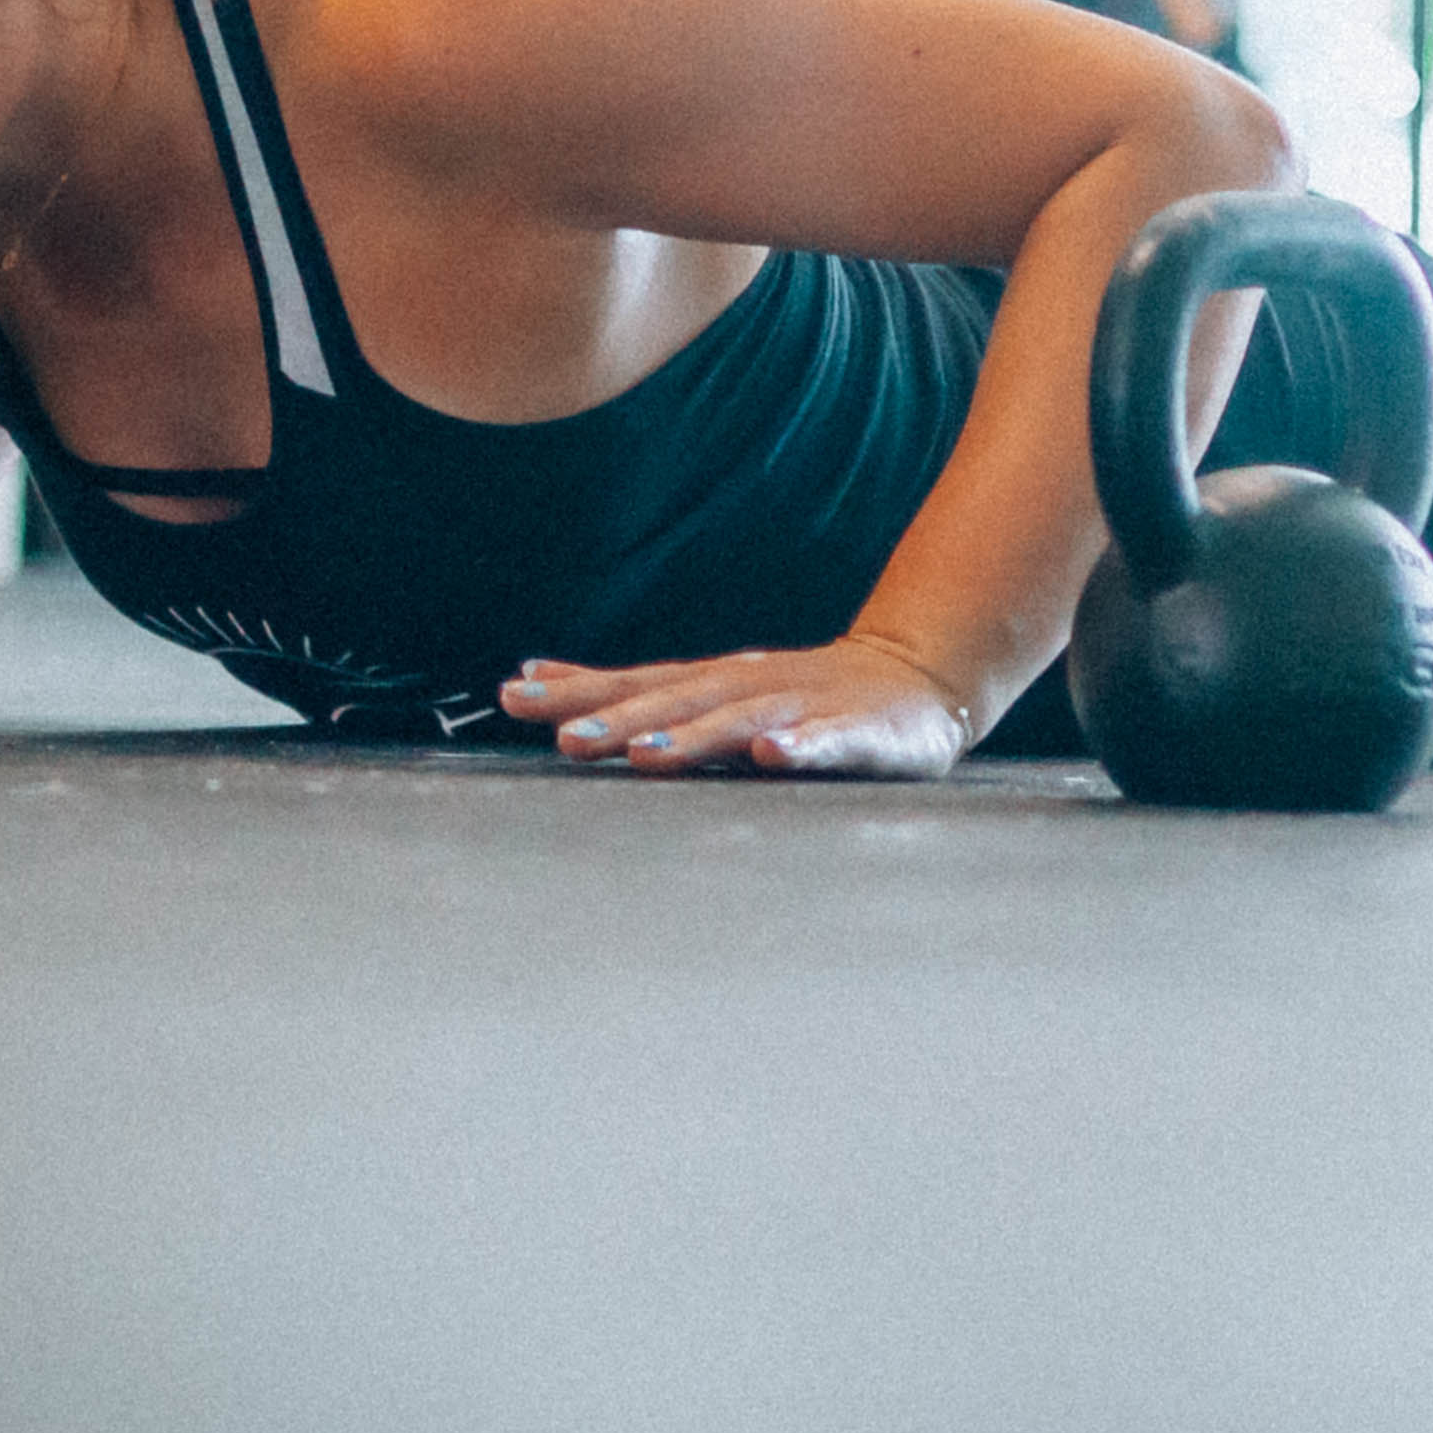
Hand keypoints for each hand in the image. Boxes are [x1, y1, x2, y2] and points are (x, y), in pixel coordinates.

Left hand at [500, 631, 974, 779]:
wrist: (917, 679)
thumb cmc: (798, 693)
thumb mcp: (706, 686)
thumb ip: (625, 691)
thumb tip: (531, 677)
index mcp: (710, 682)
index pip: (633, 683)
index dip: (576, 691)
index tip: (515, 696)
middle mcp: (748, 687)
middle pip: (675, 702)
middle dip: (619, 720)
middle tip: (568, 741)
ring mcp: (803, 708)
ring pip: (740, 721)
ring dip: (692, 737)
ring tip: (645, 756)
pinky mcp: (858, 734)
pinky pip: (826, 742)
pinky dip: (798, 747)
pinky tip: (770, 755)